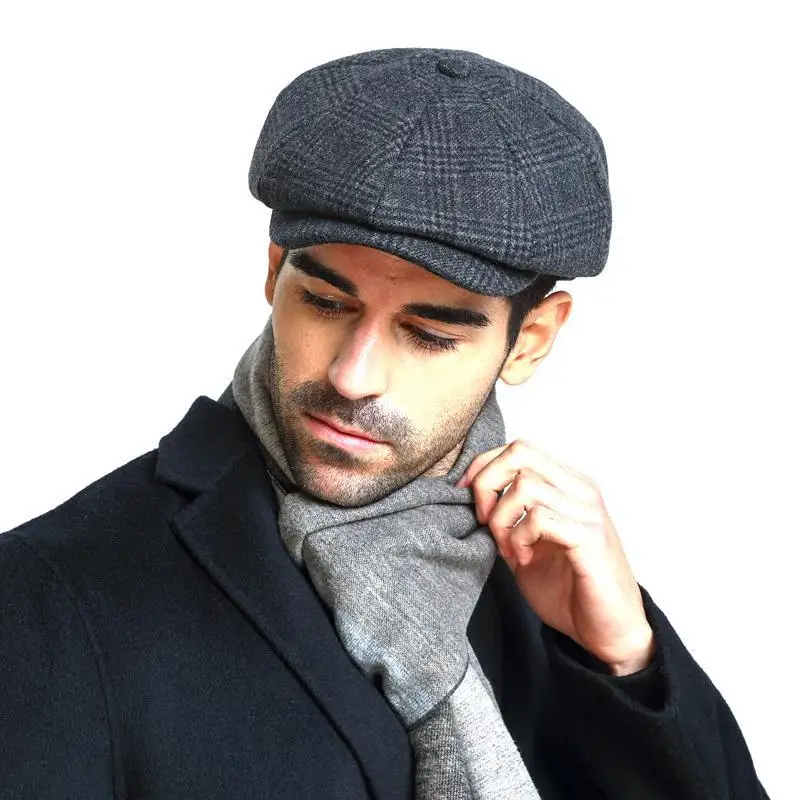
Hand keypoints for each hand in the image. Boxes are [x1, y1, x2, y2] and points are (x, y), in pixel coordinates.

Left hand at [455, 439, 654, 675]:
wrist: (609, 632)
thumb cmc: (569, 589)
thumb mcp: (525, 546)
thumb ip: (505, 519)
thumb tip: (470, 497)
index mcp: (567, 486)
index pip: (519, 449)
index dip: (483, 467)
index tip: (465, 497)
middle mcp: (580, 490)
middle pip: (520, 452)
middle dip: (487, 484)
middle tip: (485, 522)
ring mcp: (588, 512)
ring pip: (525, 485)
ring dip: (503, 518)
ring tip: (508, 548)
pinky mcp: (590, 538)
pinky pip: (540, 518)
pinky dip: (520, 537)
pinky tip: (523, 558)